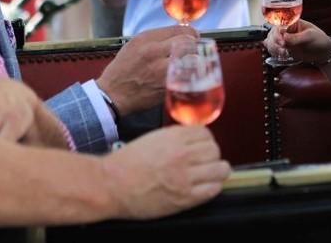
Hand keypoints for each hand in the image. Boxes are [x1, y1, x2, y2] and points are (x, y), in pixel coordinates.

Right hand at [96, 25, 198, 115]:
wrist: (113, 94)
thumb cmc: (123, 69)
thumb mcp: (134, 45)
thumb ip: (155, 38)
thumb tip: (179, 34)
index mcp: (145, 39)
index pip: (177, 29)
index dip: (190, 32)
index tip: (193, 34)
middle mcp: (153, 52)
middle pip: (187, 42)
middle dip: (194, 44)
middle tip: (194, 47)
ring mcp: (161, 70)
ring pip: (191, 58)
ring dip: (194, 59)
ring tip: (191, 60)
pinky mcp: (166, 86)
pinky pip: (187, 75)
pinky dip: (190, 73)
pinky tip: (186, 73)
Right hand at [102, 124, 229, 218]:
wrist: (110, 185)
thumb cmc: (126, 164)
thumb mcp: (152, 139)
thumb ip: (175, 138)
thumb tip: (194, 140)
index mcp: (174, 137)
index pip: (206, 133)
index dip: (206, 141)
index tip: (202, 147)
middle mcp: (182, 154)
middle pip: (214, 150)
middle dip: (211, 155)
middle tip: (206, 162)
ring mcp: (185, 176)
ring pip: (220, 169)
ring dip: (217, 171)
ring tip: (211, 174)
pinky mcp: (184, 197)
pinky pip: (213, 189)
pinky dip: (213, 187)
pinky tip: (206, 187)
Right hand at [263, 20, 330, 63]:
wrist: (323, 52)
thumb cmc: (319, 39)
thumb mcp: (310, 36)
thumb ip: (297, 38)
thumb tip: (284, 37)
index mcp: (292, 23)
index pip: (279, 25)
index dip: (277, 34)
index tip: (283, 42)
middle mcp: (286, 30)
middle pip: (272, 34)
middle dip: (275, 42)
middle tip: (284, 50)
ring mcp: (283, 39)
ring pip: (270, 42)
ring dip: (273, 48)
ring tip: (284, 53)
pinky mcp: (283, 48)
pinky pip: (272, 49)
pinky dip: (273, 52)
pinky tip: (281, 55)